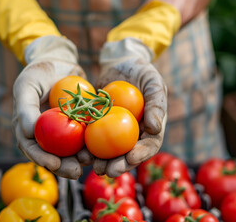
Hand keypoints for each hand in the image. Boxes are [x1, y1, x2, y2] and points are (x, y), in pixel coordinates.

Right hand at [12, 36, 92, 178]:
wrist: (59, 61)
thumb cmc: (38, 72)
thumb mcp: (26, 85)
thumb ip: (25, 108)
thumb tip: (29, 133)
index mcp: (28, 128)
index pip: (32, 149)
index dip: (42, 160)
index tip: (54, 165)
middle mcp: (45, 134)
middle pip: (53, 155)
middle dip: (65, 167)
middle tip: (77, 172)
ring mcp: (62, 131)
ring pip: (71, 151)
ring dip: (80, 159)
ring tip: (91, 161)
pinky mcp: (79, 124)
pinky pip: (86, 137)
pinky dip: (93, 144)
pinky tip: (102, 149)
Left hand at [94, 38, 167, 176]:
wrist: (119, 63)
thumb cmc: (141, 71)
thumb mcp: (153, 82)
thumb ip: (156, 104)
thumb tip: (154, 128)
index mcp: (150, 128)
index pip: (148, 145)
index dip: (141, 154)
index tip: (130, 158)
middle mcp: (133, 134)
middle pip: (127, 155)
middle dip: (119, 166)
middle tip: (108, 171)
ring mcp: (114, 132)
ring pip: (109, 152)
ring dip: (101, 161)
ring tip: (93, 167)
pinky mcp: (98, 126)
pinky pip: (92, 138)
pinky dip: (86, 147)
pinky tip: (79, 152)